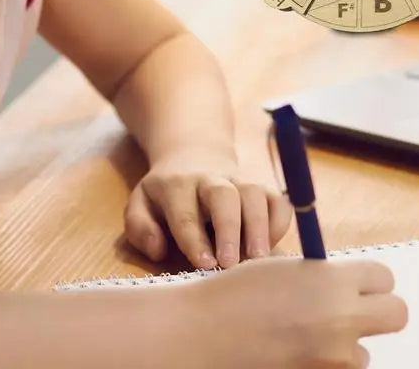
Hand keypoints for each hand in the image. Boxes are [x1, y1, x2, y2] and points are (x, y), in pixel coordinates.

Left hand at [123, 147, 291, 269]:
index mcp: (177, 186)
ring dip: (259, 226)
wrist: (194, 153)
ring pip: (254, 193)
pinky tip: (270, 246)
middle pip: (224, 196)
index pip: (185, 213)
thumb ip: (140, 227)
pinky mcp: (261, 186)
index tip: (205, 265)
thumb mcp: (141, 204)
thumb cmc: (167, 193)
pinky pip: (277, 199)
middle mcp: (211, 179)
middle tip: (232, 263)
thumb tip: (159, 250)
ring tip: (259, 259)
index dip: (195, 239)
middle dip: (229, 229)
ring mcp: (239, 180)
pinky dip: (278, 222)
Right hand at [174, 255, 408, 368]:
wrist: (204, 334)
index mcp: (333, 281)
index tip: (356, 283)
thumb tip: (348, 286)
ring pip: (365, 352)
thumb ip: (324, 278)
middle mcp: (342, 319)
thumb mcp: (287, 269)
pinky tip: (299, 353)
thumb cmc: (239, 293)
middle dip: (378, 309)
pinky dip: (328, 365)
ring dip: (347, 344)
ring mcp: (333, 358)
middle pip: (397, 314)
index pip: (384, 277)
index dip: (369, 280)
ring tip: (308, 335)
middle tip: (353, 309)